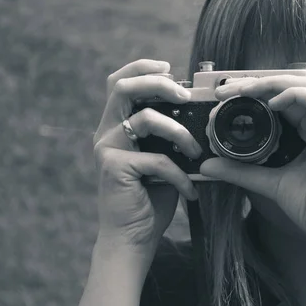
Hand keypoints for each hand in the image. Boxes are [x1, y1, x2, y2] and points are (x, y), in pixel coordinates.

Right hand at [93, 59, 201, 253]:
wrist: (133, 237)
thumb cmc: (152, 196)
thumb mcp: (164, 156)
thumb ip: (170, 133)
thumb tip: (199, 111)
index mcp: (117, 124)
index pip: (121, 82)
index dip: (143, 68)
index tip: (170, 68)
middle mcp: (107, 132)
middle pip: (124, 87)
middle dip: (158, 83)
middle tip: (185, 96)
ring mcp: (107, 148)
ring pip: (145, 118)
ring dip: (180, 133)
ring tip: (196, 152)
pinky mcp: (115, 168)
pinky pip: (157, 160)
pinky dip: (180, 175)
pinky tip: (190, 192)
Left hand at [199, 75, 305, 253]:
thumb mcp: (271, 184)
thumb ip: (241, 172)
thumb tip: (207, 165)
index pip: (283, 99)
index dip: (255, 92)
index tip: (225, 98)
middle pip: (290, 86)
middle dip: (257, 82)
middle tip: (226, 90)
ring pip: (303, 85)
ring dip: (271, 83)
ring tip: (243, 90)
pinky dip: (293, 95)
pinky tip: (272, 103)